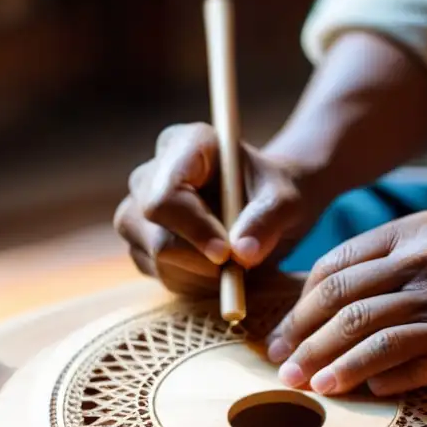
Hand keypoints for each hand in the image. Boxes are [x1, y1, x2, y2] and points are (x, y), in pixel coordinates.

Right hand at [114, 123, 323, 295]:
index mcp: (185, 145)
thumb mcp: (287, 201)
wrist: (269, 209)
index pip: (167, 195)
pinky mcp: (140, 240)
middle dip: (198, 258)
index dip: (192, 228)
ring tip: (233, 265)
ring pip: (151, 255)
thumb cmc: (277, 194)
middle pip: (153, 229)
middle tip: (239, 265)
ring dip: (197, 273)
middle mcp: (152, 173)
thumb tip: (242, 252)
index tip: (226, 253)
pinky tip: (216, 270)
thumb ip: (268, 219)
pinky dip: (190, 281)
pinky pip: (155, 271)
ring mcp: (138, 207)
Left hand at [264, 211, 426, 395]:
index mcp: (416, 232)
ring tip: (302, 386)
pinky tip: (351, 391)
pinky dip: (371, 377)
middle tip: (279, 365)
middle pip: (342, 299)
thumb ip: (395, 263)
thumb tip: (331, 303)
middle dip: (301, 336)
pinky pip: (406, 361)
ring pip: (366, 331)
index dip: (301, 304)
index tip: (286, 333)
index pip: (336, 266)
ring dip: (326, 363)